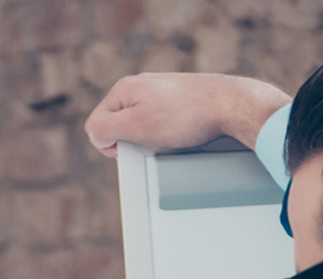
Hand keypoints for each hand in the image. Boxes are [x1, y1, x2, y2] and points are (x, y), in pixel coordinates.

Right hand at [85, 73, 290, 157]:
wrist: (228, 105)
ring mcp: (159, 91)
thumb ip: (106, 128)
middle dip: (132, 141)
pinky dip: (167, 134)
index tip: (133, 148)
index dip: (110, 145)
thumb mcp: (136, 126)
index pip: (96, 125)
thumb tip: (94, 133)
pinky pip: (161, 123)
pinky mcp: (177, 99)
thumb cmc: (184, 116)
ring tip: (170, 139)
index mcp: (124, 89)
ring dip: (151, 139)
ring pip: (141, 125)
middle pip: (119, 125)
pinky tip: (181, 135)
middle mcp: (139, 86)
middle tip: (153, 144)